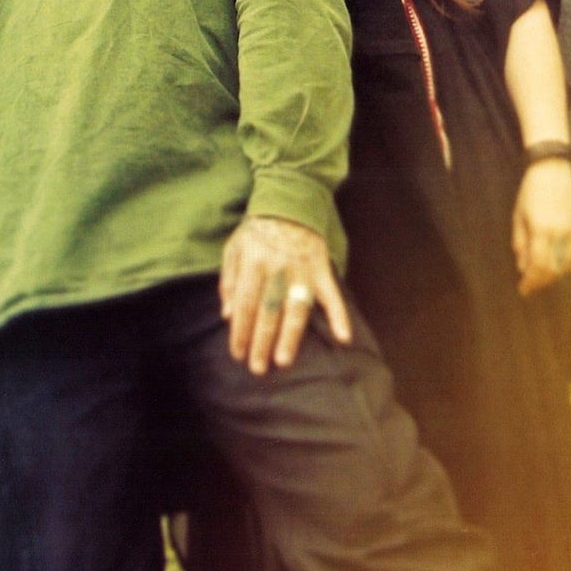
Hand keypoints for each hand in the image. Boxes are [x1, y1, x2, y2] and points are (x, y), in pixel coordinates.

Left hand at [219, 216, 350, 373]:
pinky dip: (339, 315)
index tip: (238, 354)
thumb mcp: (234, 248)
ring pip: (296, 308)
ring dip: (290, 336)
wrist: (292, 202)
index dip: (240, 331)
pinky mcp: (322, 270)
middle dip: (261, 342)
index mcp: (253, 263)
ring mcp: (303, 271)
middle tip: (258, 368)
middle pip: (269, 311)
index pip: (245, 304)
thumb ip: (229, 281)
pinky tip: (343, 337)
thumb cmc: (258, 230)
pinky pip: (332, 295)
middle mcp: (278, 269)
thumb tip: (228, 315)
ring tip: (284, 361)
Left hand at [512, 158, 570, 296]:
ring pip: (568, 264)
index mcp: (542, 229)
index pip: (538, 267)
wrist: (553, 168)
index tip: (523, 290)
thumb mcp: (519, 216)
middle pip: (554, 269)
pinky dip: (569, 264)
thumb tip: (523, 267)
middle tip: (531, 284)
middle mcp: (561, 232)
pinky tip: (559, 265)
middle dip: (541, 280)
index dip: (531, 282)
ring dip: (555, 274)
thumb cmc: (530, 191)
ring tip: (543, 275)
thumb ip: (521, 244)